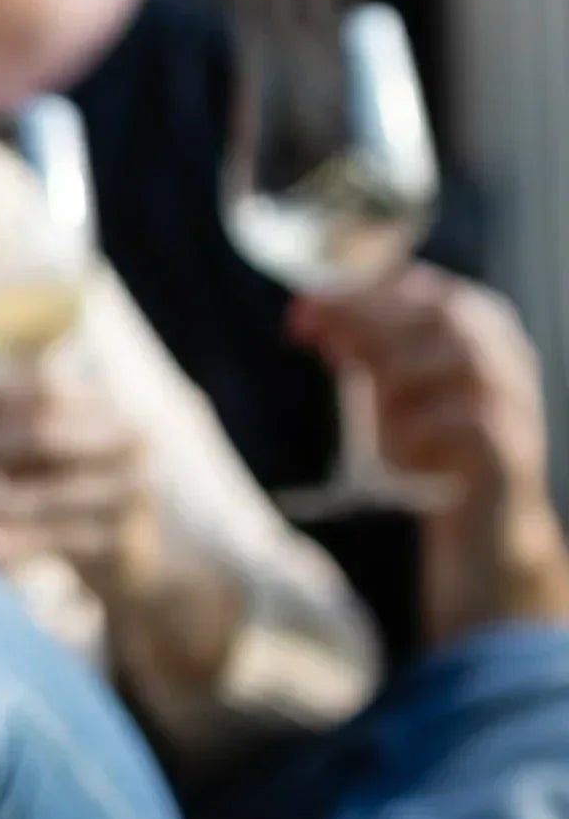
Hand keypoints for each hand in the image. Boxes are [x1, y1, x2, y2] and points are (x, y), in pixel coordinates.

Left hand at [0, 373, 165, 605]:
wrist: (134, 571)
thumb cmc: (73, 503)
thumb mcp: (45, 458)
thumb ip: (8, 428)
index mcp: (110, 411)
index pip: (45, 388)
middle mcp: (130, 445)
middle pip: (43, 432)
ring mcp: (131, 496)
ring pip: (42, 494)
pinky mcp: (121, 546)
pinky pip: (49, 542)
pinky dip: (2, 543)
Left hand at [290, 264, 568, 642]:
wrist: (478, 527)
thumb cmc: (429, 448)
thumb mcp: (388, 393)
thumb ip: (360, 351)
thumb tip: (309, 314)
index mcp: (479, 333)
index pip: (425, 291)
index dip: (364, 294)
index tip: (303, 307)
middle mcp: (506, 357)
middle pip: (446, 315)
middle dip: (373, 323)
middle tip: (319, 345)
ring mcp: (515, 400)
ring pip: (459, 361)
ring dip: (399, 386)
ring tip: (377, 428)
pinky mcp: (511, 448)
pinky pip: (466, 421)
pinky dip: (419, 435)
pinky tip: (398, 461)